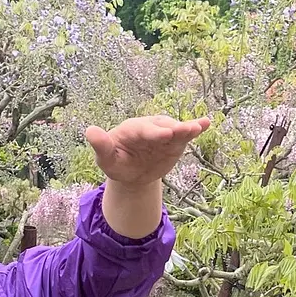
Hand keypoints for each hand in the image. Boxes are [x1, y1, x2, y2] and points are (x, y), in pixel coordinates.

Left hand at [85, 115, 211, 186]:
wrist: (132, 174)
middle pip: (162, 127)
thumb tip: (89, 130)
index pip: (143, 130)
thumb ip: (101, 146)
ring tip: (197, 127)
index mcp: (131, 129)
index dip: (154, 133)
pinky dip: (196, 128)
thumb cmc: (117, 163)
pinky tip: (206, 122)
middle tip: (183, 130)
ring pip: (176, 129)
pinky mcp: (175, 141)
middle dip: (173, 129)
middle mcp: (149, 127)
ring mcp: (164, 133)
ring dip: (186, 128)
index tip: (164, 135)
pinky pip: (186, 134)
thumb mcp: (107, 159)